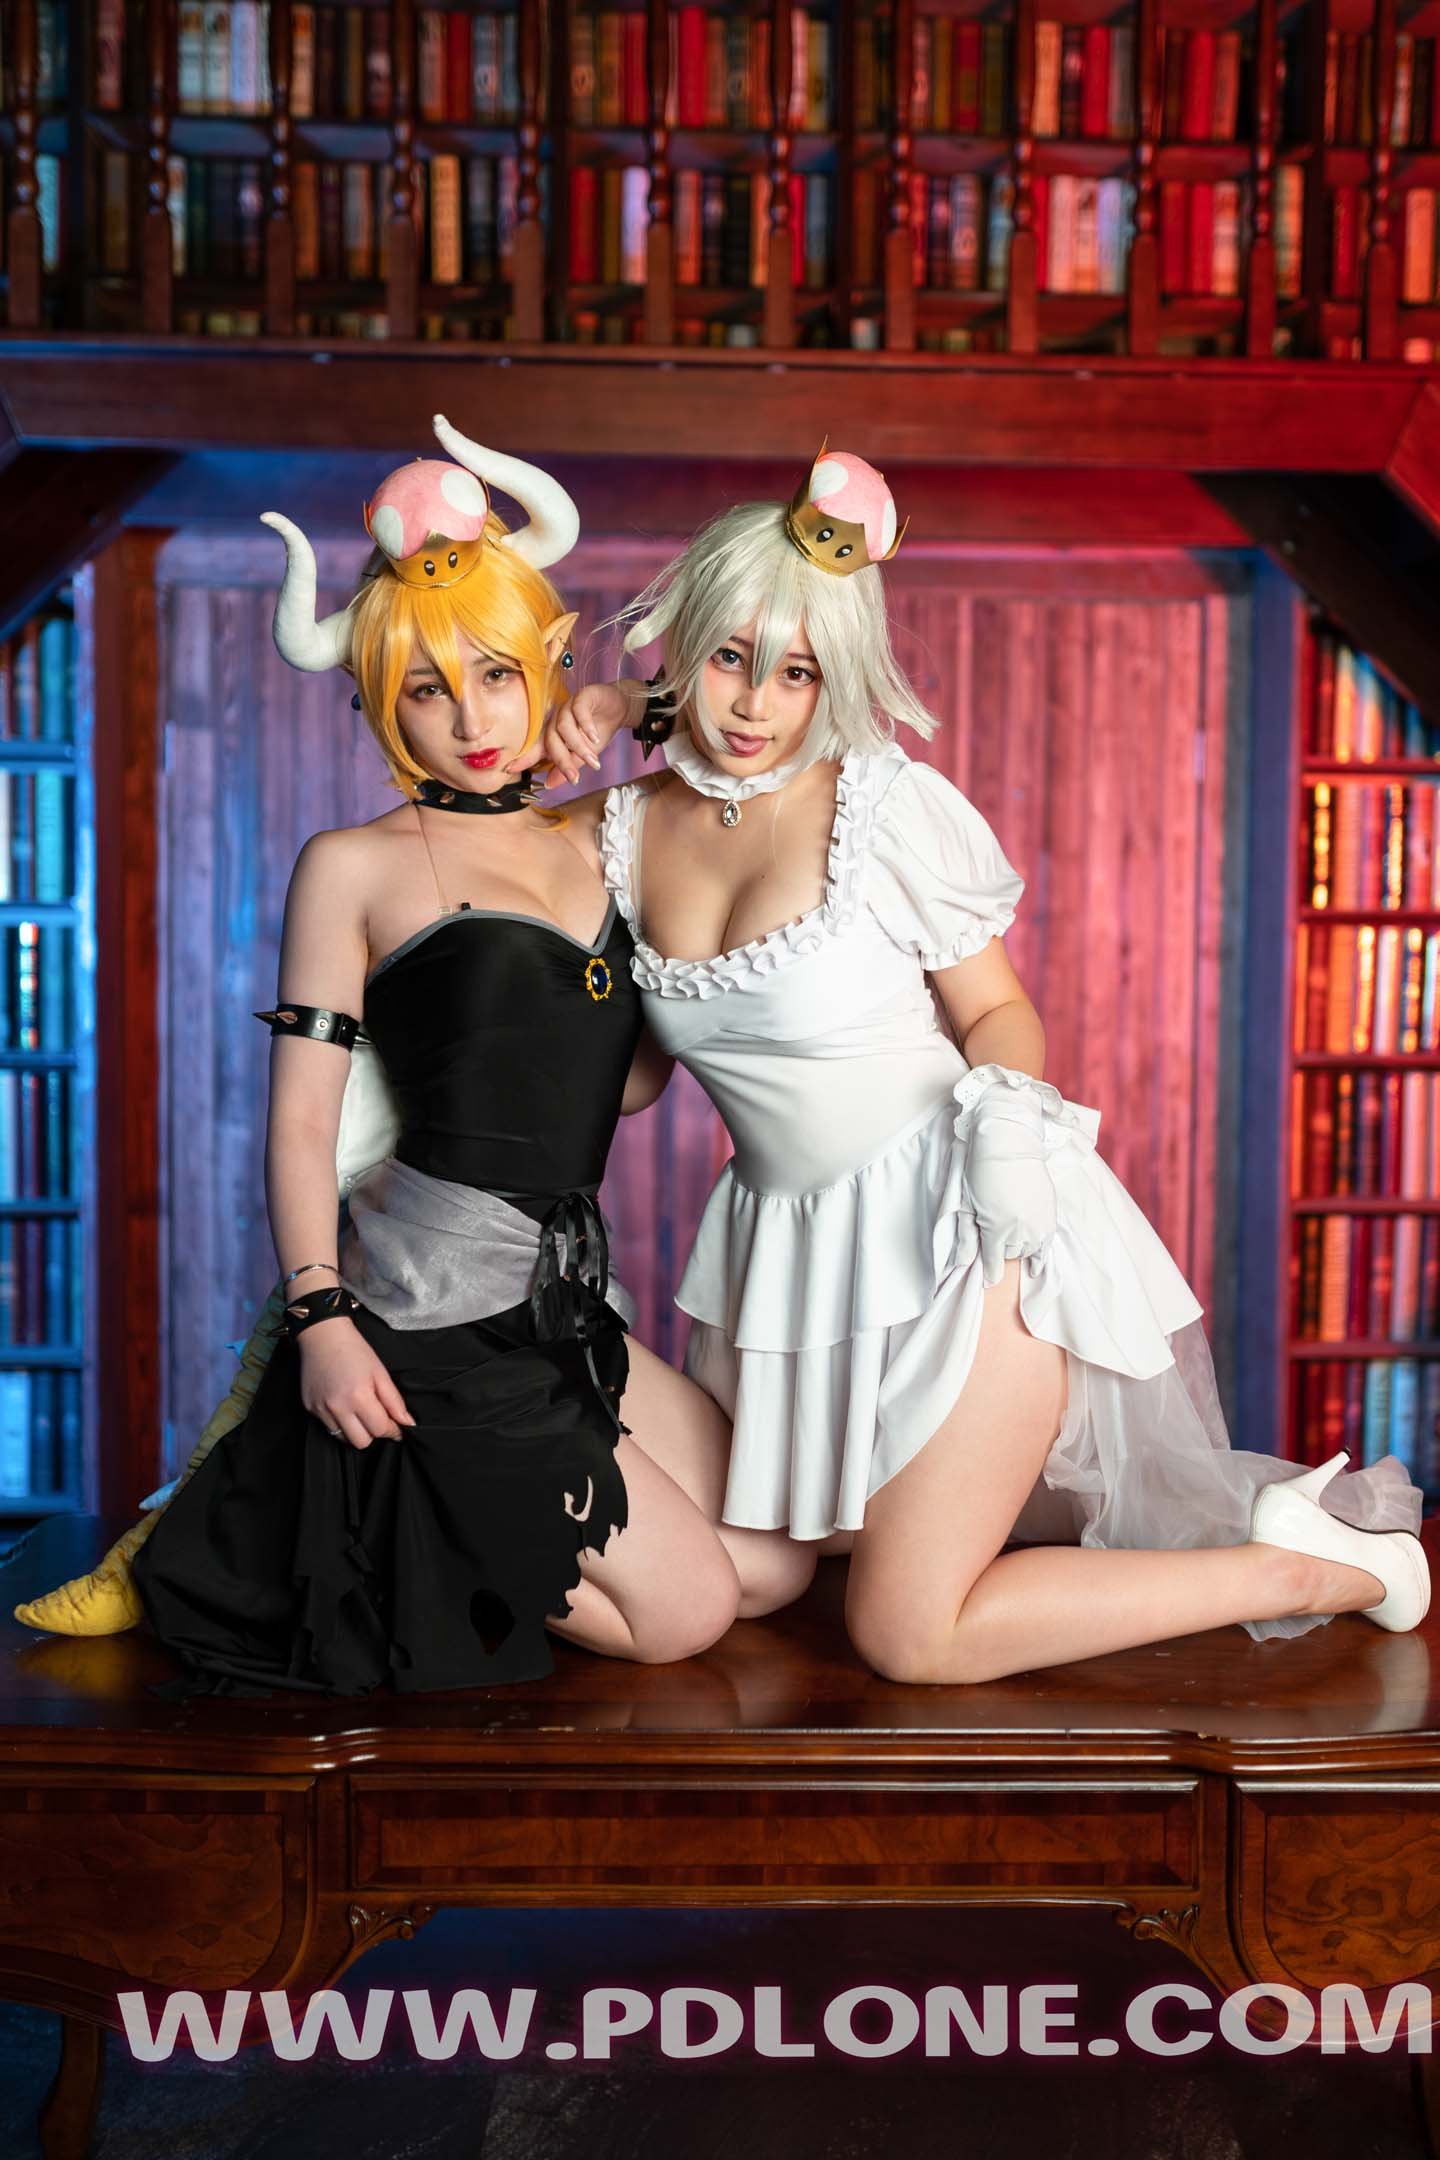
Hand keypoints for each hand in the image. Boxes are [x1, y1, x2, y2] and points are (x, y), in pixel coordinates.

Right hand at [296, 1318, 414, 1448]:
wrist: (323, 1336)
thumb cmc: (354, 1350)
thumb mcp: (381, 1373)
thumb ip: (395, 1402)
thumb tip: (408, 1424)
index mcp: (359, 1397)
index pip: (380, 1430)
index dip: (392, 1429)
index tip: (396, 1426)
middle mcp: (337, 1407)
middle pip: (361, 1442)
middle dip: (373, 1432)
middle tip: (375, 1416)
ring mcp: (321, 1410)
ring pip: (343, 1439)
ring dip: (355, 1430)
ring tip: (358, 1410)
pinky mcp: (310, 1409)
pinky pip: (329, 1427)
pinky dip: (339, 1422)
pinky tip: (342, 1404)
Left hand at [508, 681, 638, 783]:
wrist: (619, 708)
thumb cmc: (598, 730)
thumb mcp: (584, 755)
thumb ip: (568, 768)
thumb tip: (550, 785)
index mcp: (554, 734)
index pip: (537, 748)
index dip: (524, 758)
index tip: (509, 769)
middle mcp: (557, 720)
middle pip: (551, 740)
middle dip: (562, 761)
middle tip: (574, 778)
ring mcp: (568, 707)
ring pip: (565, 728)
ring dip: (579, 746)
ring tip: (593, 760)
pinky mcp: (582, 697)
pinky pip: (579, 711)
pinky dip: (586, 726)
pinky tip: (594, 737)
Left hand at [954, 1071, 1057, 1286]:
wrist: (1009, 1143)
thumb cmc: (981, 1170)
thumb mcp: (966, 1203)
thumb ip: (966, 1236)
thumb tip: (962, 1264)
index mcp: (995, 1229)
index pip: (994, 1264)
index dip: (989, 1272)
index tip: (987, 1278)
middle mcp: (1019, 1231)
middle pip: (1011, 1256)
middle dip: (1001, 1250)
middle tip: (994, 1237)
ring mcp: (1038, 1224)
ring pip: (1028, 1251)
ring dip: (1018, 1247)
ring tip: (1010, 1233)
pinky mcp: (1050, 1215)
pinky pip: (1047, 1245)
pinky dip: (1040, 1254)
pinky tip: (1036, 1264)